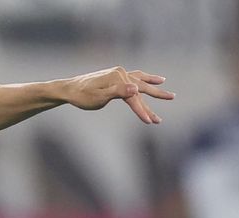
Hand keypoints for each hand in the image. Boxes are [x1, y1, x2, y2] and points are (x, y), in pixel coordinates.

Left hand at [59, 66, 173, 123]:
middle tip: (169, 105)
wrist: (69, 89)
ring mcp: (119, 74)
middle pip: (141, 90)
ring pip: (141, 84)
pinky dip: (146, 78)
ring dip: (154, 89)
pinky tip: (156, 80)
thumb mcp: (98, 97)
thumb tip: (136, 88)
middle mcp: (121, 73)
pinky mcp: (117, 76)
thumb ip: (118, 92)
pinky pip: (136, 77)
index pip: (134, 97)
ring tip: (169, 93)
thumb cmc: (81, 96)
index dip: (142, 110)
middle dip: (154, 100)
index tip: (150, 122)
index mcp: (118, 78)